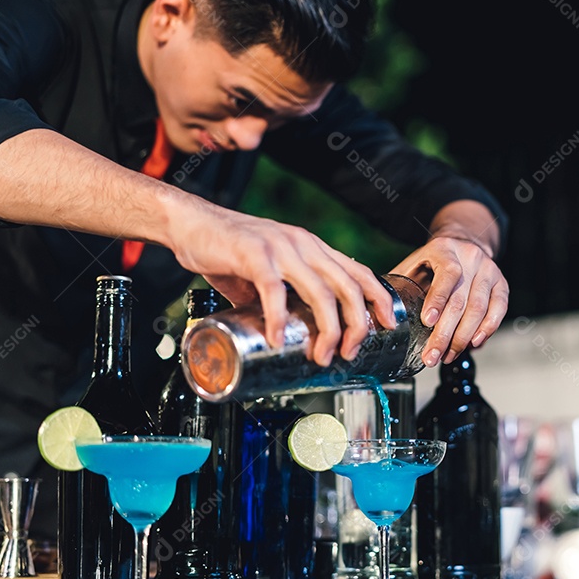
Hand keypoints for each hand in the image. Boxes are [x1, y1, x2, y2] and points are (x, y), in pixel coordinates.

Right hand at [166, 197, 395, 365]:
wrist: (190, 223)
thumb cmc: (228, 248)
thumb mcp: (269, 270)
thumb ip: (283, 296)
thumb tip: (288, 331)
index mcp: (312, 247)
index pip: (358, 272)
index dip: (378, 299)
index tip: (388, 325)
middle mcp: (304, 244)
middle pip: (347, 287)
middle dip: (356, 325)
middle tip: (349, 352)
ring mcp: (281, 248)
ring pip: (320, 292)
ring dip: (326, 330)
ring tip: (320, 355)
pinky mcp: (254, 254)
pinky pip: (274, 291)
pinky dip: (279, 318)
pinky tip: (277, 339)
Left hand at [391, 235, 508, 366]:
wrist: (464, 243)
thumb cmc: (434, 259)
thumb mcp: (415, 262)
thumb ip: (400, 282)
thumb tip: (378, 309)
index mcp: (445, 249)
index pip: (447, 274)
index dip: (437, 300)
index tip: (428, 322)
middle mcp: (471, 258)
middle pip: (461, 299)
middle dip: (445, 333)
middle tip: (432, 355)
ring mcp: (489, 270)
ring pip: (479, 309)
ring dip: (463, 338)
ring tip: (448, 355)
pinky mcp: (501, 283)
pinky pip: (498, 310)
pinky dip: (487, 330)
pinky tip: (473, 344)